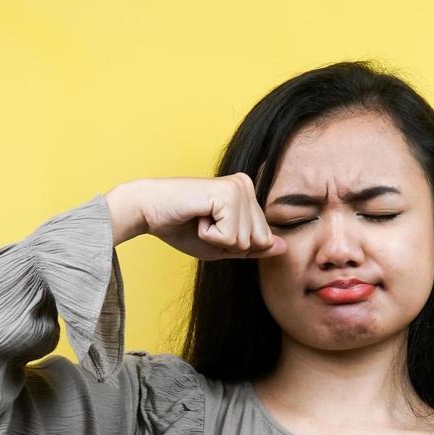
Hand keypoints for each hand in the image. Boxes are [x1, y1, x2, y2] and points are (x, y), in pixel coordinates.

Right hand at [105, 174, 287, 259]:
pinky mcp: (227, 194)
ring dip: (218, 239)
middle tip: (205, 225)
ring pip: (246, 240)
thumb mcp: (223, 246)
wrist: (149, 213)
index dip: (235, 246)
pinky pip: (231, 237)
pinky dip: (210, 236)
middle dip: (230, 244)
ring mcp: (238, 187)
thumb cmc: (182, 228)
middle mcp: (246, 185)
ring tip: (200, 220)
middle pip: (259, 241)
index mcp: (248, 194)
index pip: (264, 240)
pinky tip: (198, 217)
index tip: (211, 228)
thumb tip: (284, 248)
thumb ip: (253, 248)